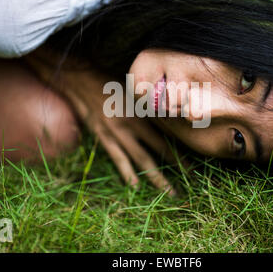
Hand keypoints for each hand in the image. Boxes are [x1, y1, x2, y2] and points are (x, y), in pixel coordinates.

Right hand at [25, 48, 176, 195]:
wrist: (82, 81)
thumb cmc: (110, 81)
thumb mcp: (134, 88)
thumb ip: (149, 103)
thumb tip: (168, 110)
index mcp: (141, 112)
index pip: (165, 136)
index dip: (178, 151)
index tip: (191, 163)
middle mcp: (131, 125)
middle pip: (155, 151)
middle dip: (172, 167)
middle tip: (186, 181)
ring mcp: (116, 134)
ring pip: (139, 159)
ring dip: (154, 176)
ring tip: (166, 190)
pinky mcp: (103, 137)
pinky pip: (117, 158)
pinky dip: (126, 172)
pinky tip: (135, 185)